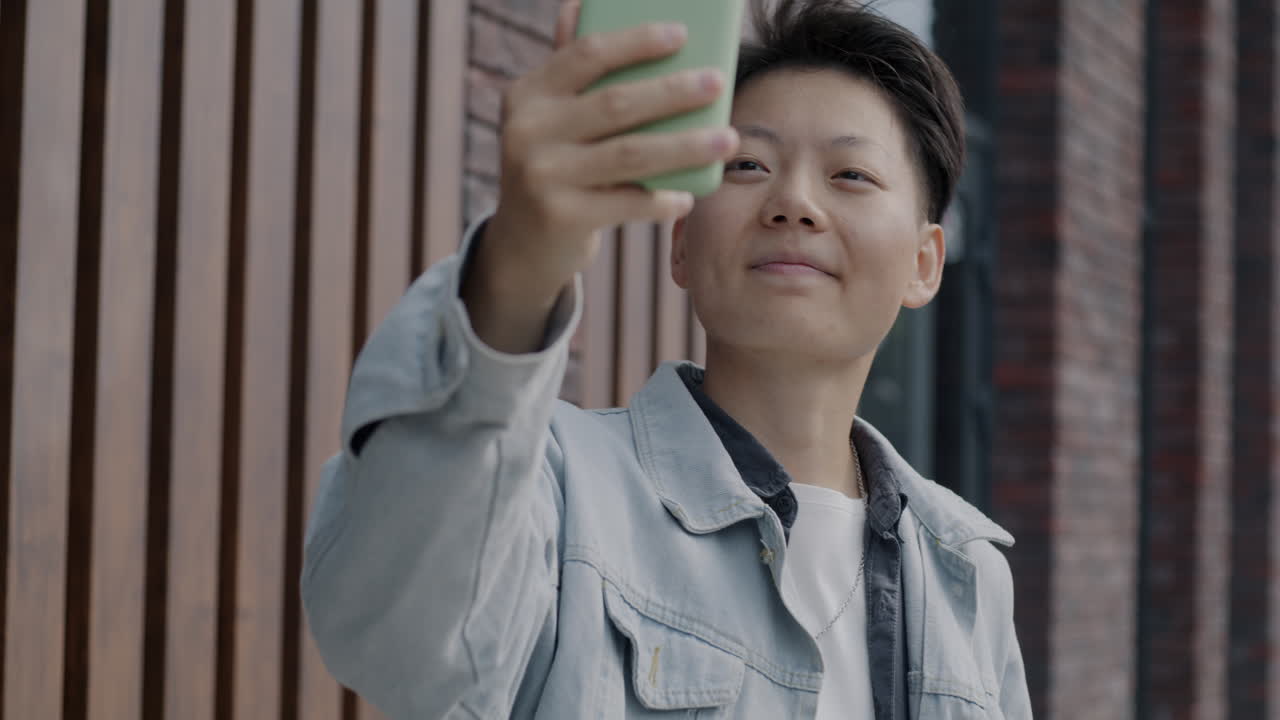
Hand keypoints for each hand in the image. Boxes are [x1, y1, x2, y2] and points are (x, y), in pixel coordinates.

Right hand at [478, 0, 739, 302]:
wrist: (523, 243)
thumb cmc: (555, 167)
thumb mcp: (552, 118)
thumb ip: (570, 69)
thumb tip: (583, 3)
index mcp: (528, 94)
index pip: (587, 55)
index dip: (636, 41)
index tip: (682, 34)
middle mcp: (527, 131)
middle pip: (616, 103)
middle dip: (673, 91)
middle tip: (717, 82)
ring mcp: (541, 175)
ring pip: (631, 153)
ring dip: (686, 146)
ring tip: (727, 139)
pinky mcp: (561, 216)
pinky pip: (628, 202)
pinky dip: (664, 199)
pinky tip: (690, 194)